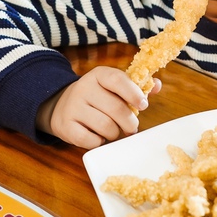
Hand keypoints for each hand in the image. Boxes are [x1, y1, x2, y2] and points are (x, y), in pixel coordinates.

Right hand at [36, 66, 159, 148]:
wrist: (60, 106)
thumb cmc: (96, 98)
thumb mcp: (112, 87)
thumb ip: (135, 86)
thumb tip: (156, 85)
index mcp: (98, 75)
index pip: (117, 80)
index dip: (134, 93)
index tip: (143, 105)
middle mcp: (83, 88)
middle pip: (116, 108)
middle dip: (130, 122)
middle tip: (131, 127)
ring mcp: (73, 107)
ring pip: (106, 126)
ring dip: (115, 133)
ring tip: (113, 130)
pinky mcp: (66, 127)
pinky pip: (92, 141)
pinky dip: (99, 142)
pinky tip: (97, 136)